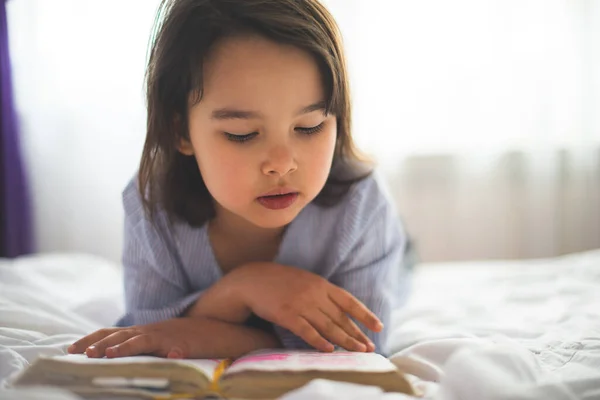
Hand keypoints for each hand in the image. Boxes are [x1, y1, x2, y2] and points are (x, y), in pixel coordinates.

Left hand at [68, 317, 279, 358]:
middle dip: (96, 342)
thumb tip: (137, 358)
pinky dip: (156, 351)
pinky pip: (166, 346)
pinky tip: (152, 357)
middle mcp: (156, 330)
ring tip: (101, 356)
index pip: (117, 332)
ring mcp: (169, 335)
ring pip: (139, 339)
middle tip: (74, 352)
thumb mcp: (172, 343)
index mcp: (151, 330)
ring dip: (120, 347)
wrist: (231, 331)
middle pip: (120, 333)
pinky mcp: (184, 342)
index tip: (73, 347)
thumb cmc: (201, 340)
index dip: (95, 338)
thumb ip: (154, 348)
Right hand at [231, 262, 382, 352]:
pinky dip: (318, 341)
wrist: (252, 279)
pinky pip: (306, 331)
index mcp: (320, 284)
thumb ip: (322, 292)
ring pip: (328, 326)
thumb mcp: (305, 280)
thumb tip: (341, 309)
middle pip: (341, 317)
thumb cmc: (279, 281)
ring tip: (357, 352)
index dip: (365, 314)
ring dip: (344, 341)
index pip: (349, 301)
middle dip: (357, 334)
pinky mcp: (286, 314)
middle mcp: (314, 293)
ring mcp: (300, 304)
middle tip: (369, 348)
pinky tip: (329, 350)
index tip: (378, 327)